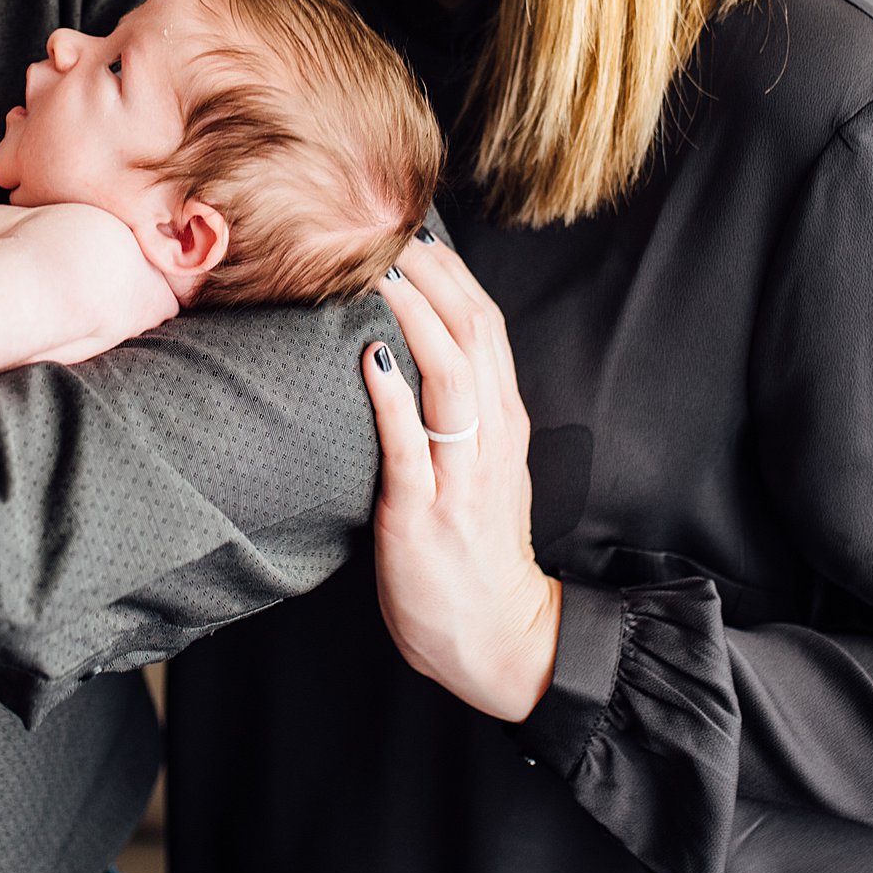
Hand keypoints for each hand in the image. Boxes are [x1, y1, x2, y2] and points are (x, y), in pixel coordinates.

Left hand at [361, 235, 560, 721]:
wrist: (499, 641)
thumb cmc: (474, 555)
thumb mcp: (479, 473)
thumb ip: (457, 419)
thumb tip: (410, 359)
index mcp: (503, 427)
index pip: (487, 330)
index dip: (455, 277)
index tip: (418, 233)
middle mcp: (492, 442)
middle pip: (475, 338)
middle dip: (436, 280)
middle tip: (393, 231)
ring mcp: (462, 478)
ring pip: (452, 378)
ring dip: (416, 320)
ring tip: (382, 274)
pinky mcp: (426, 515)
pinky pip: (412, 447)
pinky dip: (392, 399)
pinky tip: (368, 361)